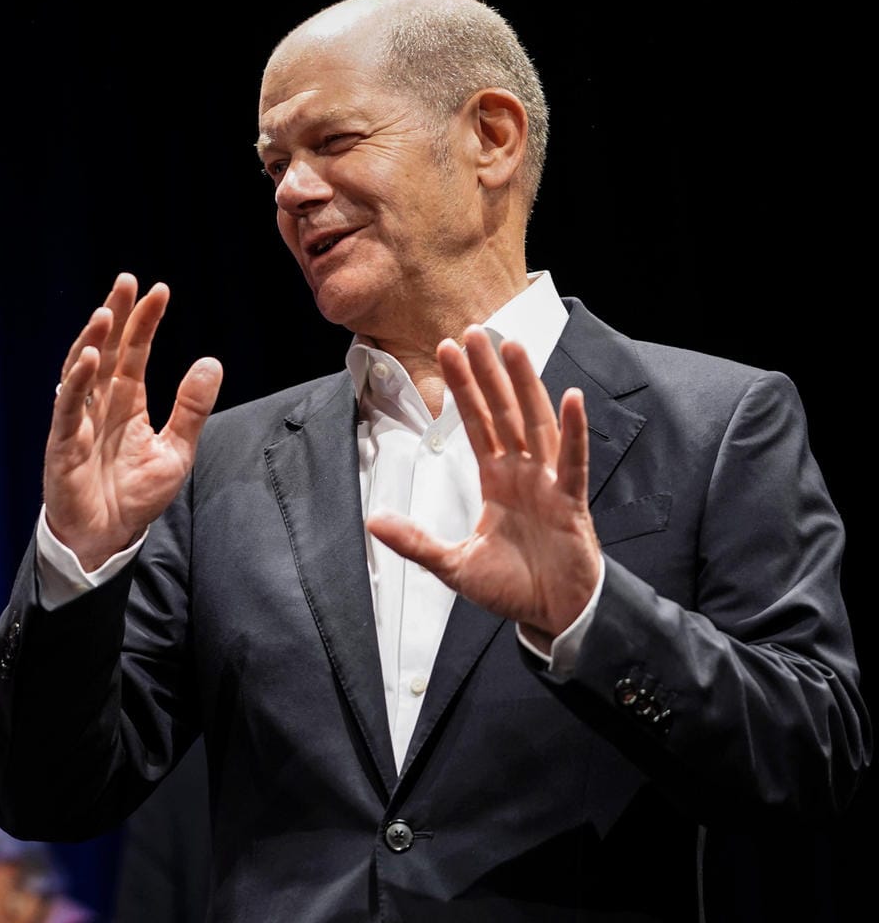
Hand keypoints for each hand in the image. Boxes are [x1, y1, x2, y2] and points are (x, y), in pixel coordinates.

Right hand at [45, 273, 222, 570]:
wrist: (107, 539)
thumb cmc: (135, 497)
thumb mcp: (176, 451)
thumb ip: (192, 408)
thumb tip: (211, 361)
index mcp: (127, 403)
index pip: (135, 352)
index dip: (145, 322)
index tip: (159, 290)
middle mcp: (100, 404)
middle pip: (106, 350)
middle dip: (115, 315)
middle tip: (126, 281)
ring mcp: (79, 420)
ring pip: (81, 370)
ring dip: (92, 340)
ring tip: (107, 312)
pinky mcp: (63, 442)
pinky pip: (68, 405)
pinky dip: (77, 380)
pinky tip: (90, 357)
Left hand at [365, 327, 599, 649]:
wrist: (552, 616)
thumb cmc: (513, 587)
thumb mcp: (452, 565)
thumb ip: (415, 541)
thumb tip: (373, 521)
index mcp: (497, 481)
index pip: (476, 424)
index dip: (462, 388)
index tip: (447, 352)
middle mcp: (523, 474)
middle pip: (503, 412)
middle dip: (487, 372)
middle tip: (474, 330)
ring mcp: (548, 484)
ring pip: (535, 424)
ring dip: (525, 385)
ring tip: (512, 347)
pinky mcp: (570, 503)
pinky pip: (572, 462)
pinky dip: (572, 432)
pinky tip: (570, 399)